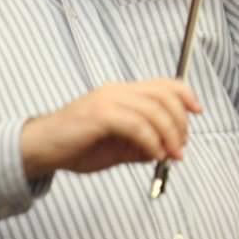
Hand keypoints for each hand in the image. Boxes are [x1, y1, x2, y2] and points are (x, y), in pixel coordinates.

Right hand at [20, 79, 202, 179]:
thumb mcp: (116, 147)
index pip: (163, 83)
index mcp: (121, 93)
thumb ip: (140, 145)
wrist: (40, 149)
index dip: (186, 95)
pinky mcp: (99, 115)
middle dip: (180, 122)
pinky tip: (153, 155)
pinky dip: (151, 141)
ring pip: (154, 109)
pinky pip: (137, 124)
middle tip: (181, 147)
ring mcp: (107, 100)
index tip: (198, 112)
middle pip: (164, 95)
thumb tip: (165, 150)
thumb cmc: (74, 146)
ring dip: (169, 135)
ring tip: (170, 155)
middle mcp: (117, 91)